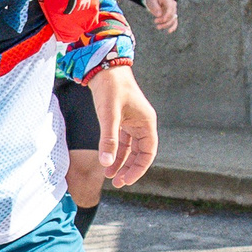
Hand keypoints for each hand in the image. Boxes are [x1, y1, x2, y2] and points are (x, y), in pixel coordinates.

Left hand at [86, 63, 157, 187]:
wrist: (104, 67)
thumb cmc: (111, 88)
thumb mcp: (109, 115)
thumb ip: (109, 140)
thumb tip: (106, 163)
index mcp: (146, 123)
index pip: (148, 153)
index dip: (138, 169)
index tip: (126, 180)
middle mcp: (142, 124)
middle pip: (139, 153)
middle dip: (129, 168)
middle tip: (118, 183)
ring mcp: (132, 122)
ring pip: (129, 148)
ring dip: (121, 162)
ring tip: (110, 176)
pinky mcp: (122, 119)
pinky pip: (121, 141)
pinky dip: (115, 151)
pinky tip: (106, 161)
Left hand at [142, 0, 178, 31]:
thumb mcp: (151, 2)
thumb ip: (155, 7)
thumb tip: (159, 15)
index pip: (170, 8)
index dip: (166, 15)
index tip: (159, 19)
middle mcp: (173, 4)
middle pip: (172, 14)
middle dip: (163, 20)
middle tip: (155, 21)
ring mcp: (174, 10)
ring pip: (173, 19)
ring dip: (166, 24)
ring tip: (158, 27)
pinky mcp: (172, 15)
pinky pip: (175, 21)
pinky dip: (173, 27)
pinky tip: (169, 31)